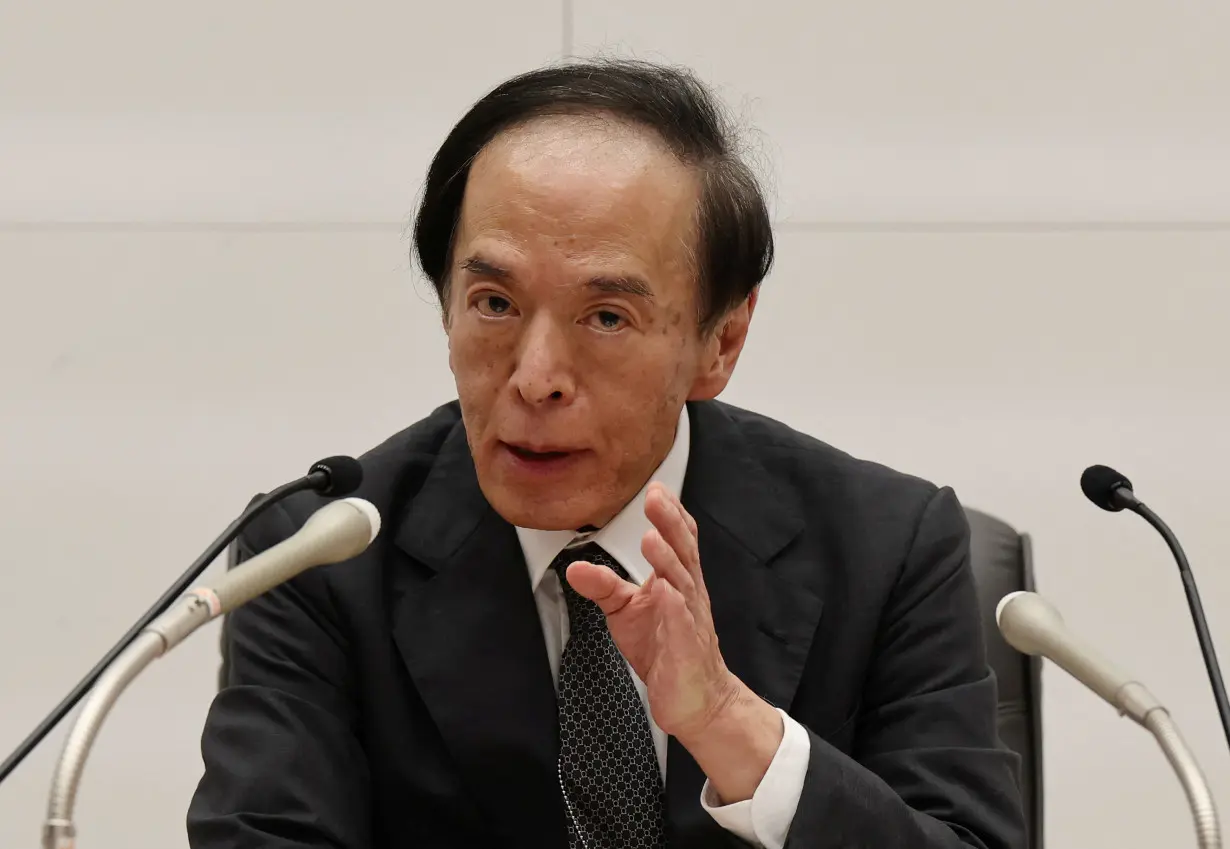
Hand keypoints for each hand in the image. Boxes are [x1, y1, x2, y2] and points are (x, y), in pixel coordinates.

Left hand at [562, 482, 737, 738]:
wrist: (696, 699)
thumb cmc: (666, 650)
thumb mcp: (626, 611)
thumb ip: (603, 586)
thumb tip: (574, 567)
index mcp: (677, 580)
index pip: (679, 540)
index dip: (671, 514)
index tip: (656, 488)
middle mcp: (687, 593)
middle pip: (682, 552)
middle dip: (670, 523)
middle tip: (656, 497)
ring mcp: (689, 620)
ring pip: (682, 583)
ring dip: (668, 559)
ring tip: (653, 539)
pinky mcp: (686, 648)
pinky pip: (682, 624)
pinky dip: (674, 606)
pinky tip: (665, 591)